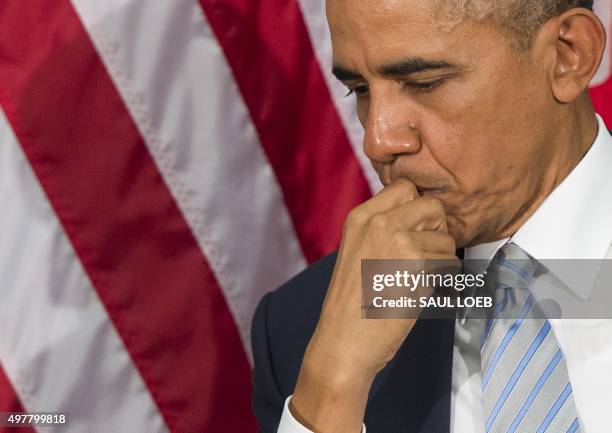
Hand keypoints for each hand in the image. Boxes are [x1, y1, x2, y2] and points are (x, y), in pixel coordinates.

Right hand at [290, 179, 457, 432]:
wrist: (344, 340)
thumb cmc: (352, 304)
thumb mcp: (356, 252)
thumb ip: (383, 230)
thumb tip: (423, 219)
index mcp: (360, 217)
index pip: (404, 188)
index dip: (417, 208)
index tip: (415, 230)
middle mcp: (378, 221)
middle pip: (431, 205)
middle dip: (435, 229)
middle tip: (423, 256)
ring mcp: (397, 239)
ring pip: (445, 235)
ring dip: (441, 257)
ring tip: (418, 279)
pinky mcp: (416, 261)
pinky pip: (450, 260)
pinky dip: (443, 277)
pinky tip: (420, 291)